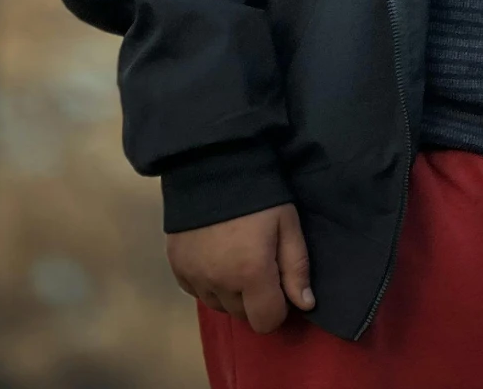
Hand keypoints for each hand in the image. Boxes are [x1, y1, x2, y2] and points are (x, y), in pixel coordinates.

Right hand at [166, 203, 313, 332]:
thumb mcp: (287, 223)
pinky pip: (197, 291)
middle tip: (259, 264)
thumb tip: (305, 304)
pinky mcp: (177, 267)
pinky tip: (215, 255)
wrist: (212, 162)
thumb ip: (297, 267)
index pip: (266, 321)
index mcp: (251, 273)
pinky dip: (208, 282)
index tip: (280, 284)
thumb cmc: (259, 192)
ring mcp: (195, 277)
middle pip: (242, 314)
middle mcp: (220, 283)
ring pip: (218, 304)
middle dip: (254, 298)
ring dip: (230, 291)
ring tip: (236, 257)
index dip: (278, 307)